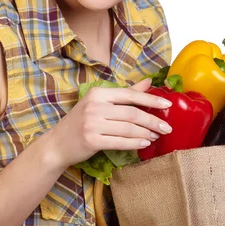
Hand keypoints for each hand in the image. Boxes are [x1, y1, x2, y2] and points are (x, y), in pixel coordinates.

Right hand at [50, 79, 172, 167]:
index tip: (167, 104)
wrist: (57, 144)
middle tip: (167, 127)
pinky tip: (144, 144)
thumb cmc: (81, 122)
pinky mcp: (91, 140)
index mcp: (98, 93)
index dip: (151, 99)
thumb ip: (125, 93)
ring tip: (157, 136)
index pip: (130, 95)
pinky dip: (135, 143)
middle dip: (152, 120)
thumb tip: (149, 81)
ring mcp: (92, 124)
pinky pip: (119, 142)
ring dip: (146, 133)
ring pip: (128, 128)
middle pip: (132, 113)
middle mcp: (94, 106)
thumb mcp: (100, 103)